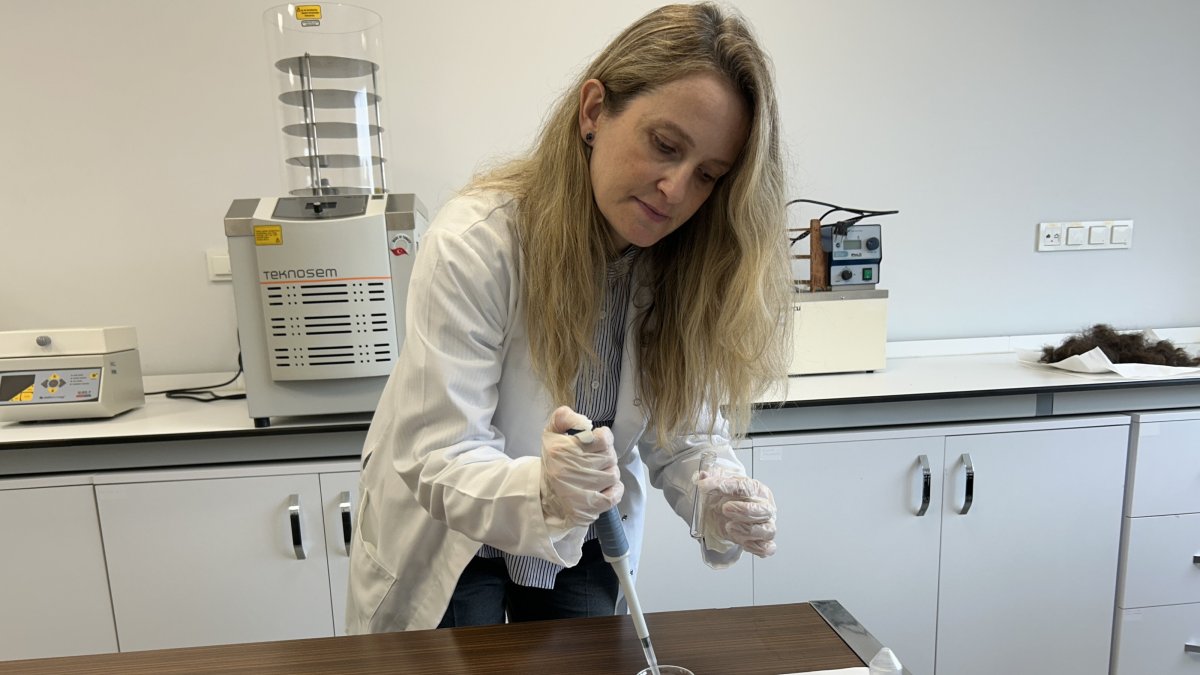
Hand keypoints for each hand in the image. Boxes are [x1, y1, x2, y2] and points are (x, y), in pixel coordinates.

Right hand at [539, 406, 623, 529]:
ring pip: (614, 474)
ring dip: (608, 472)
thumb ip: (564, 417)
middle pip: (610, 456)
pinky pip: (615, 495)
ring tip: (595, 473)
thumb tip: (585, 422)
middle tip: (595, 459)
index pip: (603, 439)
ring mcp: (578, 492)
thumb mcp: (552, 434)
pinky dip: (614, 490)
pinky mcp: (587, 508)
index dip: (603, 438)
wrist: (546, 496)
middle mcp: (570, 471)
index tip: (595, 442)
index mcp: (561, 450)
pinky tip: (603, 487)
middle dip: (606, 455)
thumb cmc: (555, 462)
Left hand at [696, 466, 776, 557]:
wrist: (729, 513)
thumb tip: (702, 476)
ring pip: (768, 530)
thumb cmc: (730, 498)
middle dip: (744, 510)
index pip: (744, 486)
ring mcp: (766, 525)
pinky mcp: (764, 541)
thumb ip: (710, 479)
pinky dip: (757, 547)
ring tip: (729, 526)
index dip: (723, 485)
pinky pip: (767, 547)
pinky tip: (743, 543)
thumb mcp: (718, 484)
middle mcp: (765, 506)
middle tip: (725, 509)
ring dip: (748, 531)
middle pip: (763, 510)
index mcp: (756, 489)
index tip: (703, 486)